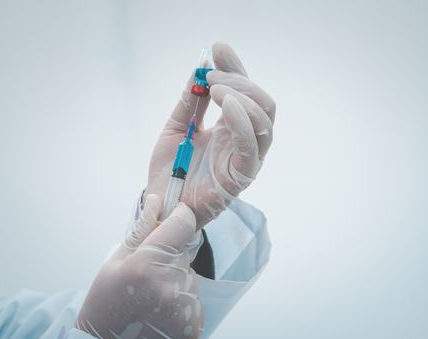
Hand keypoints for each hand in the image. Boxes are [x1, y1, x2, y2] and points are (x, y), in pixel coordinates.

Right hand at [76, 194, 203, 338]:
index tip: (174, 218)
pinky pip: (194, 299)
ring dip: (176, 281)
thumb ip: (140, 231)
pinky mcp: (195, 325)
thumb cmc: (105, 308)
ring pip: (190, 276)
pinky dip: (182, 302)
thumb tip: (157, 201)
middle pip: (186, 252)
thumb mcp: (114, 264)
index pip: (183, 224)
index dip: (179, 217)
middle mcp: (170, 285)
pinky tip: (161, 313)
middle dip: (171, 256)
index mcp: (146, 265)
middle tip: (147, 275)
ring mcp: (185, 307)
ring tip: (151, 298)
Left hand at [146, 42, 275, 228]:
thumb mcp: (176, 126)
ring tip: (216, 89)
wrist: (162, 201)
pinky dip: (243, 120)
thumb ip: (190, 102)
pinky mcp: (241, 175)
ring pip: (264, 121)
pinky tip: (226, 105)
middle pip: (262, 102)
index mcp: (231, 127)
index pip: (244, 92)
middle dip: (241, 81)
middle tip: (210, 77)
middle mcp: (244, 140)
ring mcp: (246, 157)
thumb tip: (199, 69)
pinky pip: (252, 145)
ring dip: (244, 97)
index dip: (235, 68)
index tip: (218, 48)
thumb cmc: (171, 168)